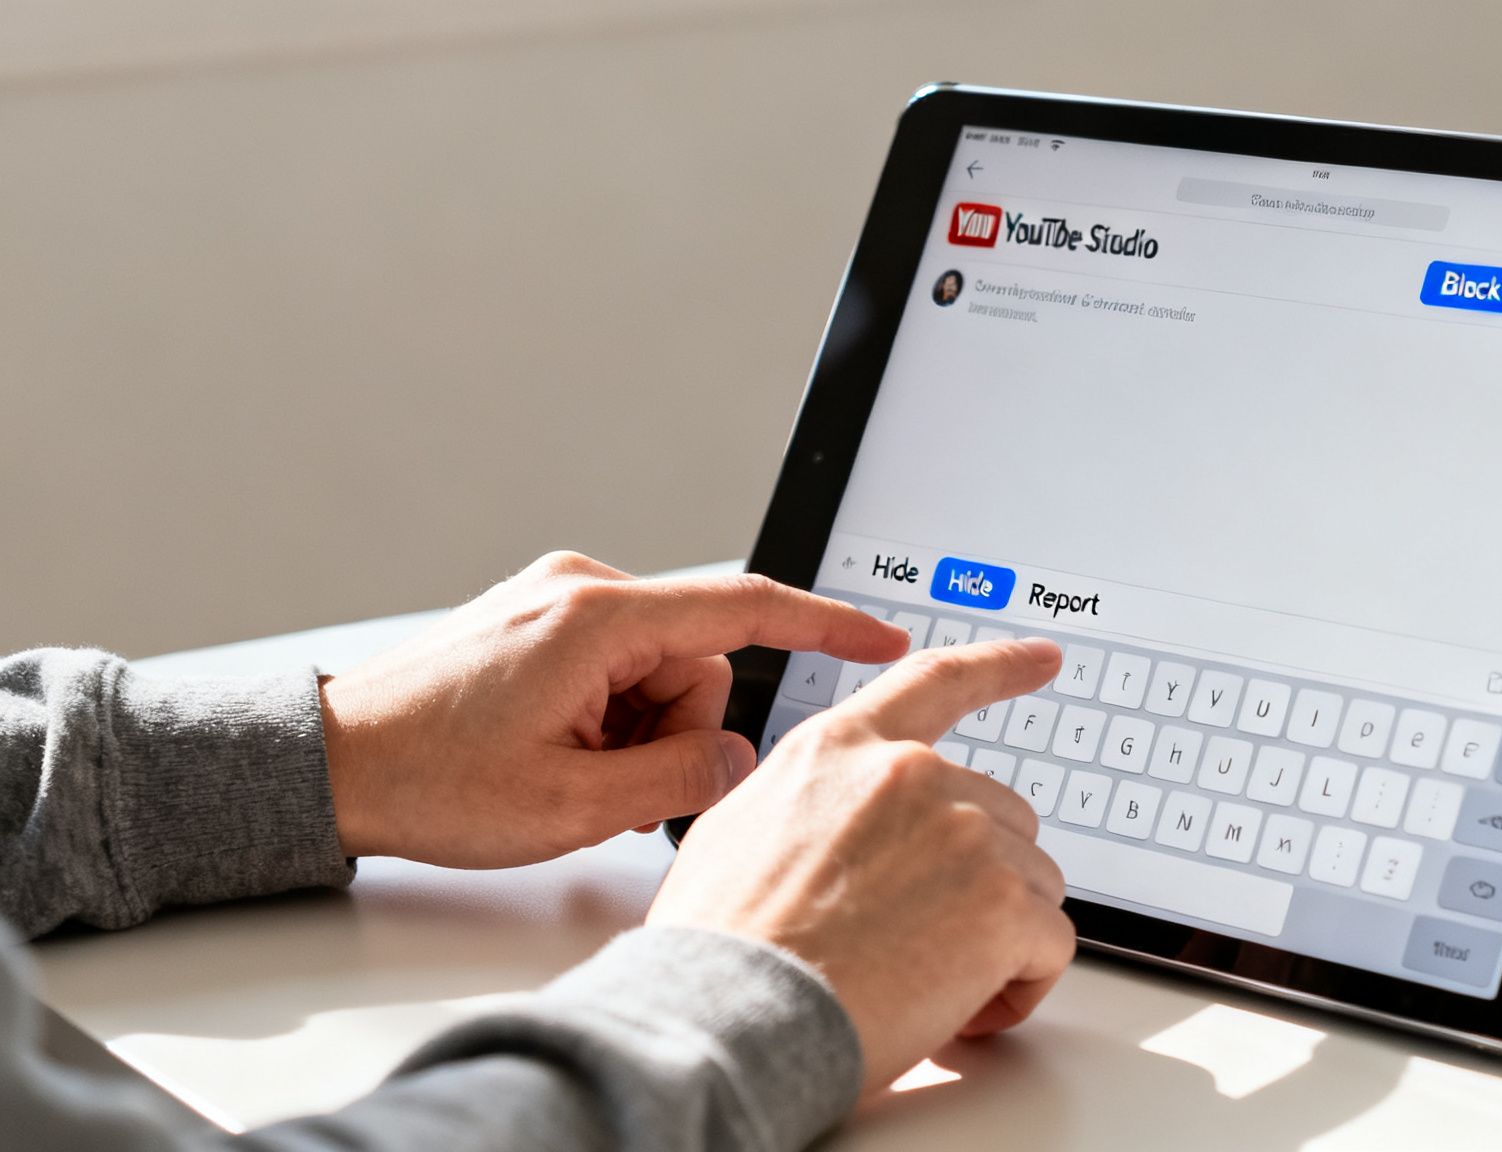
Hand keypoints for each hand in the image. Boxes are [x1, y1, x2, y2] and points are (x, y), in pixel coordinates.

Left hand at [319, 552, 907, 866]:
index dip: (823, 624)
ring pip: (661, 671)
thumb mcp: (569, 807)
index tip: (880, 636)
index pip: (743, 608)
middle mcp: (581, 591)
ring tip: (569, 775)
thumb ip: (680, 781)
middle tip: (607, 788)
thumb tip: (742, 762)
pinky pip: (619, 666)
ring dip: (638, 731)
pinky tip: (557, 753)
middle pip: (698, 661)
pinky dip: (611, 717)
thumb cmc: (426, 781)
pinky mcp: (541, 620)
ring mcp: (558, 602)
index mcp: (596, 621)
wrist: (328, 764)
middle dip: (676, 732)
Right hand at [648, 638, 1072, 1094]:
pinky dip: (1020, 986)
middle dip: (976, 882)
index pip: (936, 681)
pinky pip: (1051, 945)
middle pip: (999, 815)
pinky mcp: (1002, 902)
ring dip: (997, 937)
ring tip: (921, 982)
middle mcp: (912, 774)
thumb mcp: (738, 831)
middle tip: (915, 943)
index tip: (1043, 657)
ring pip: (1031, 883)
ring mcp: (964, 832)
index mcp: (844, 749)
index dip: (998, 667)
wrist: (731, 1014)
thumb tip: (830, 825)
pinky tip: (960, 1010)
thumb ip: (809, 804)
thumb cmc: (723, 947)